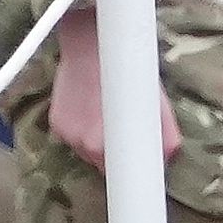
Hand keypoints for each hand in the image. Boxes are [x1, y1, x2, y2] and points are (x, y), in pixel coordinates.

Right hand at [44, 6, 176, 164]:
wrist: (92, 44)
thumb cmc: (130, 70)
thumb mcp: (157, 103)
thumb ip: (165, 136)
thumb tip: (165, 161)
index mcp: (115, 146)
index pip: (127, 178)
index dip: (135, 173)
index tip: (140, 169)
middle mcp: (89, 148)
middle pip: (107, 167)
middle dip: (118, 155)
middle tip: (125, 128)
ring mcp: (70, 137)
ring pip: (89, 153)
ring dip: (99, 143)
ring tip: (106, 113)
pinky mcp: (57, 126)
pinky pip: (73, 139)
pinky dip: (82, 130)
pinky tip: (89, 108)